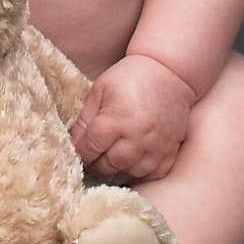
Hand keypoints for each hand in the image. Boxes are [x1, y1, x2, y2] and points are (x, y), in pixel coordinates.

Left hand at [69, 54, 195, 181]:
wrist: (169, 70)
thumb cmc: (130, 76)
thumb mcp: (99, 90)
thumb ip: (84, 119)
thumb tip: (73, 143)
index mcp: (115, 121)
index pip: (89, 150)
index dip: (80, 153)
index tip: (77, 152)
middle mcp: (136, 138)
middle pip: (108, 166)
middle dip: (96, 164)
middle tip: (93, 158)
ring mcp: (156, 147)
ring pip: (130, 173)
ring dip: (118, 169)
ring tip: (112, 158)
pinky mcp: (171, 150)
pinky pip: (154, 173)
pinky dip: (141, 171)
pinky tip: (134, 161)